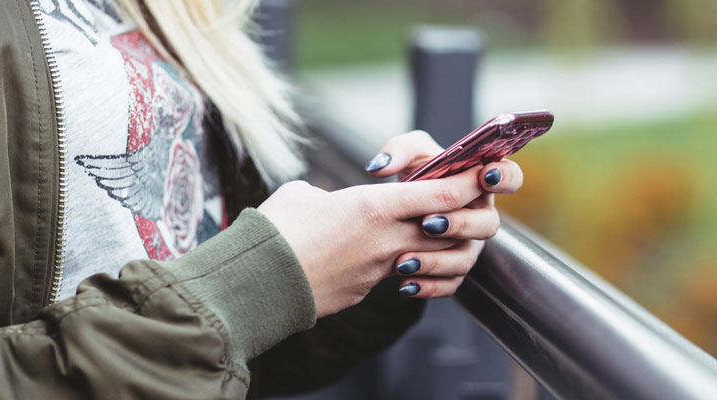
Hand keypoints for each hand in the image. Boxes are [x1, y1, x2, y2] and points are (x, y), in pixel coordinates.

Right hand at [258, 166, 483, 317]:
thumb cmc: (274, 230)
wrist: (255, 282)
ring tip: (419, 232)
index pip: (442, 195)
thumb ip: (329, 194)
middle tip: (459, 202)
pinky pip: (396, 276)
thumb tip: (329, 202)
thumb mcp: (302, 195)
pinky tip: (383, 257)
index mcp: (372, 207)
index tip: (482, 173)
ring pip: (427, 255)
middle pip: (446, 228)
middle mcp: (385, 240)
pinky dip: (400, 265)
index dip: (469, 183)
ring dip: (433, 243)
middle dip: (460, 215)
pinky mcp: (364, 291)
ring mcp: (377, 270)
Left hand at [364, 130, 523, 297]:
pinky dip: (427, 286)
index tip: (484, 176)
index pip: (509, 177)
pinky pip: (449, 284)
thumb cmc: (414, 174)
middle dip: (460, 224)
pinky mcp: (453, 270)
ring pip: (465, 259)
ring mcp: (469, 245)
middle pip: (488, 224)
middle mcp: (479, 215)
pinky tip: (405, 284)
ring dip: (436, 261)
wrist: (396, 211)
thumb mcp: (407, 154)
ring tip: (404, 260)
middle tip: (427, 223)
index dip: (504, 177)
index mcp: (479, 182)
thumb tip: (380, 167)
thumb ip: (398, 150)